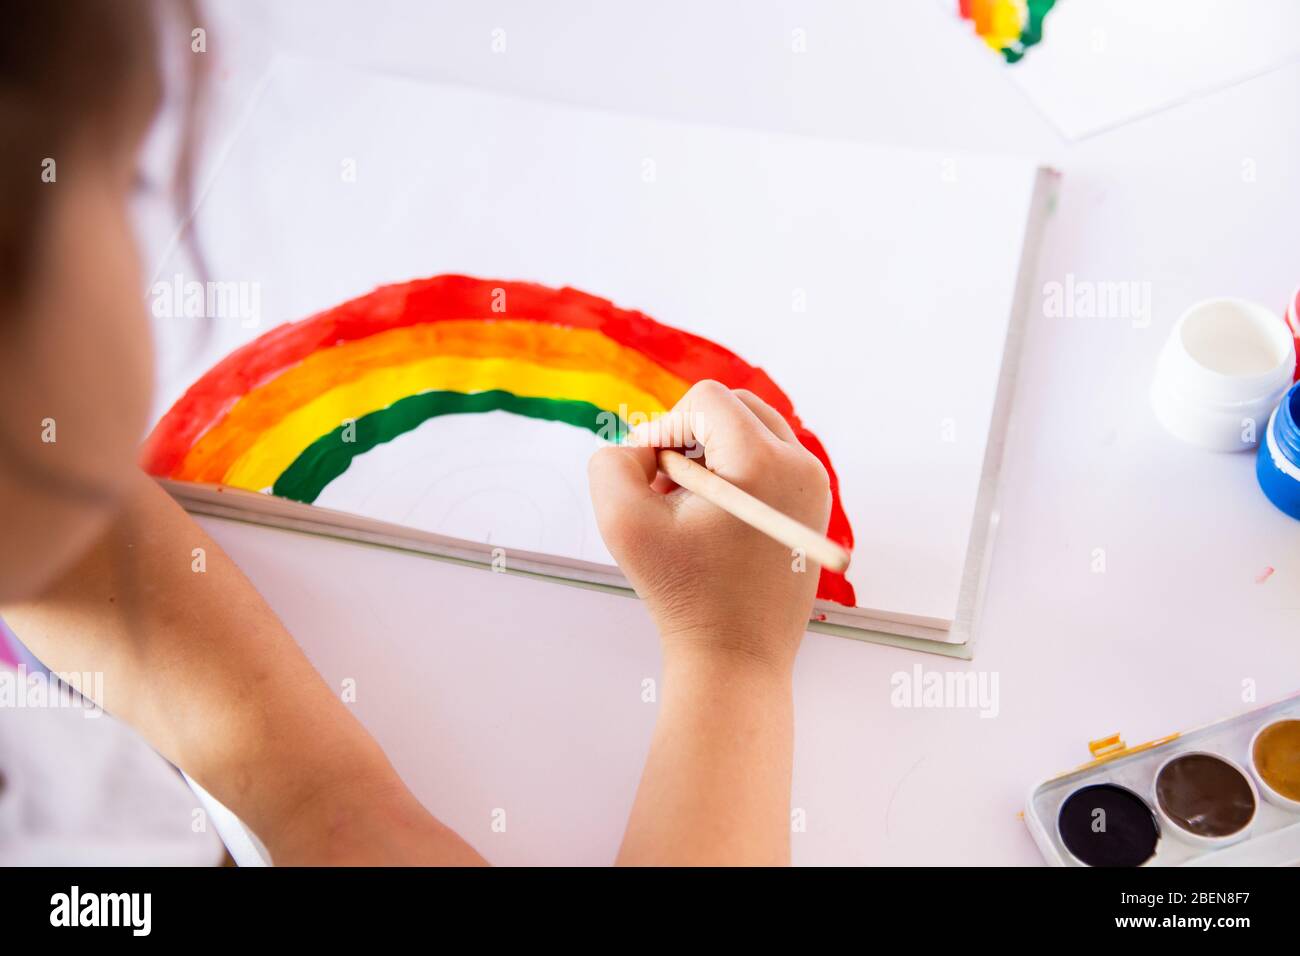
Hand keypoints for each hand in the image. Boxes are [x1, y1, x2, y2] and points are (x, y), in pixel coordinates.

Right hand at [588, 380, 830, 672]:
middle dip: (691, 435)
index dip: (666, 427)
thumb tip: (644, 445)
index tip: (651, 477)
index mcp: (764, 461)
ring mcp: (815, 487)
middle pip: (736, 406)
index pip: (706, 400)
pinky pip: (769, 462)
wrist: (736, 659)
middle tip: (664, 487)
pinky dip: (733, 475)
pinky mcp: (812, 508)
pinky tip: (707, 519)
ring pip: (753, 431)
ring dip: (710, 453)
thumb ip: (613, 462)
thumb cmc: (683, 595)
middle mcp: (801, 465)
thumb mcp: (623, 522)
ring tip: (683, 506)